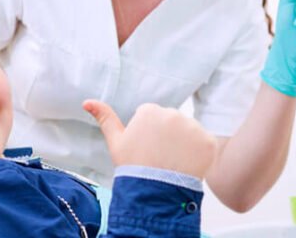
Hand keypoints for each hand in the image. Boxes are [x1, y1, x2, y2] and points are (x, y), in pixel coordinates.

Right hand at [83, 100, 216, 178]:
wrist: (155, 192)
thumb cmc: (133, 166)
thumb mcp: (116, 141)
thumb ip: (104, 117)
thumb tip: (87, 102)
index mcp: (150, 110)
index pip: (153, 116)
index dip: (149, 133)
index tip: (146, 147)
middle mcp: (173, 114)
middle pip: (172, 121)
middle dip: (168, 135)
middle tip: (160, 156)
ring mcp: (193, 128)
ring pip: (189, 131)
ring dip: (185, 143)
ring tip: (173, 161)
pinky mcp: (208, 142)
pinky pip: (205, 143)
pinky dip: (200, 153)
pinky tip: (187, 164)